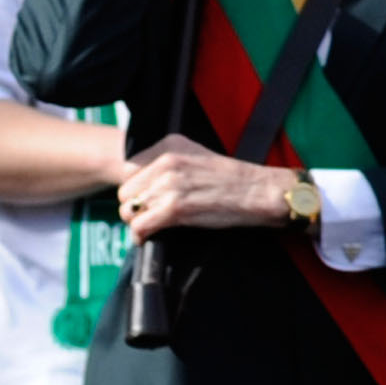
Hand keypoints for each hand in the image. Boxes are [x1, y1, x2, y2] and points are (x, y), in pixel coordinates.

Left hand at [114, 134, 301, 239]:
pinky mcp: (176, 207)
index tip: (145, 200)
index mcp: (169, 146)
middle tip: (146, 217)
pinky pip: (140, 225)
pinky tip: (146, 238)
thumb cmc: (232, 180)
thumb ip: (168, 164)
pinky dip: (139, 235)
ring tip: (148, 228)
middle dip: (133, 207)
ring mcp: (170, 184)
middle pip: (125, 191)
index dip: (136, 189)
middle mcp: (166, 162)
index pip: (129, 170)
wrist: (260, 192)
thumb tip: (144, 184)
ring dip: (136, 223)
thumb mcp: (196, 158)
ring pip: (129, 209)